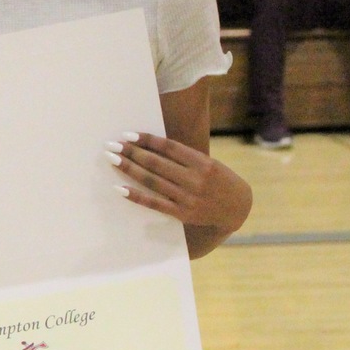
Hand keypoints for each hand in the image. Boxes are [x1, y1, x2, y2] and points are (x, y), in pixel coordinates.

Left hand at [107, 132, 251, 238]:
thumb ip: (184, 157)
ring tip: (112, 159)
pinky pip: (154, 203)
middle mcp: (195, 179)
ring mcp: (188, 197)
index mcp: (203, 163)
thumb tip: (151, 145)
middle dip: (131, 153)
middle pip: (156, 163)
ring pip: (152, 181)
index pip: (169, 147)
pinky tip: (119, 188)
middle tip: (112, 145)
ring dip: (129, 169)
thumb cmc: (219, 180)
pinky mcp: (183, 213)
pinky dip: (136, 196)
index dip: (146, 140)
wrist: (238, 209)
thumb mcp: (209, 164)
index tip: (127, 135)